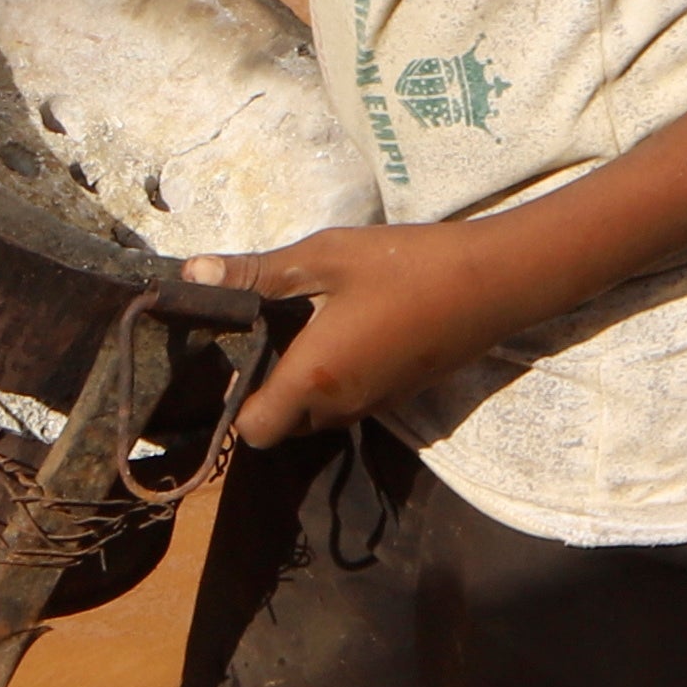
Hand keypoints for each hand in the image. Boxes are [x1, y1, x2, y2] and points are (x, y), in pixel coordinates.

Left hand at [194, 220, 528, 446]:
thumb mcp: (326, 256)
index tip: (233, 360)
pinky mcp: (401, 394)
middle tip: (264, 339)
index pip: (253, 430)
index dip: (234, 406)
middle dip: (267, 396)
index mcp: (312, 378)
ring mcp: (375, 404)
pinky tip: (346, 332)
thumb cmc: (405, 266)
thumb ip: (258, 272)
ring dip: (303, 390)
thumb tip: (193, 274)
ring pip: (319, 418)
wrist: (494, 282)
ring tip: (303, 332)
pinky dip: (337, 383)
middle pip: (284, 426)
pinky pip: (351, 404)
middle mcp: (340, 405)